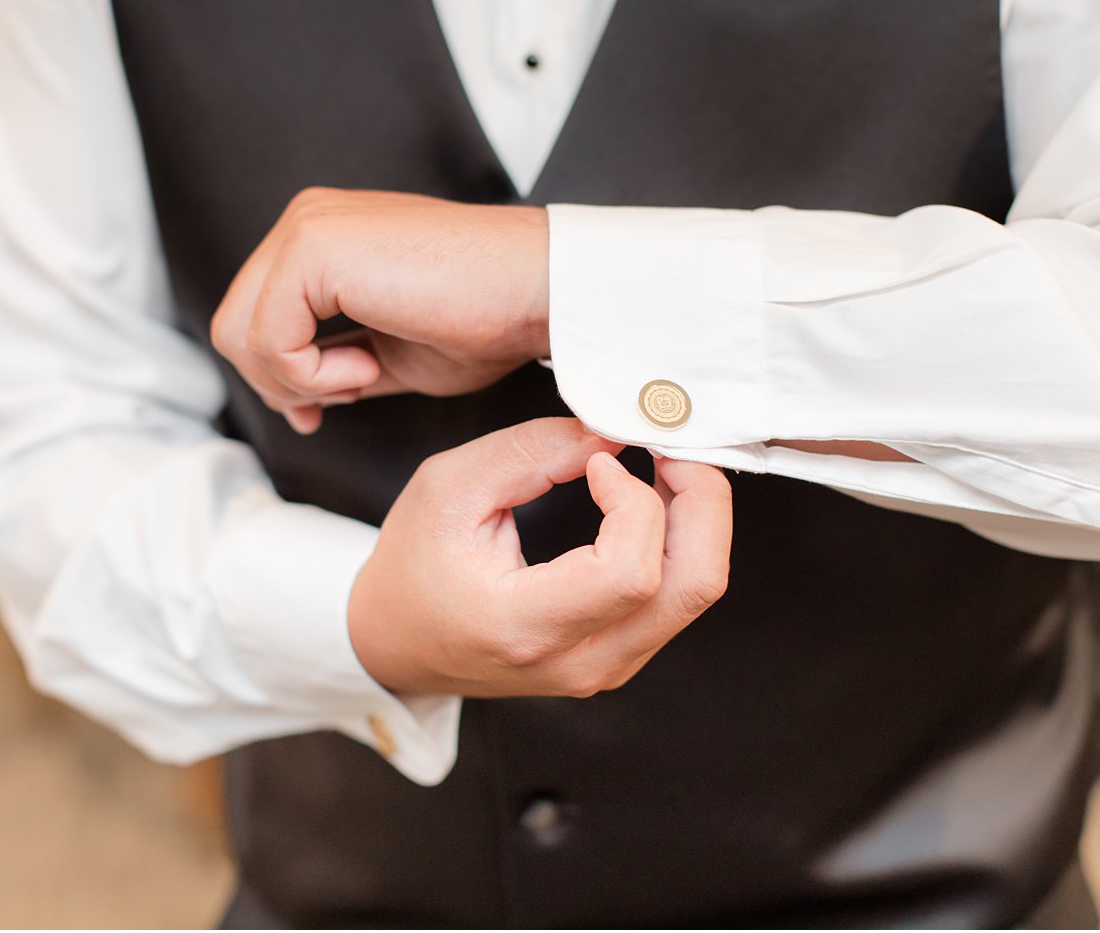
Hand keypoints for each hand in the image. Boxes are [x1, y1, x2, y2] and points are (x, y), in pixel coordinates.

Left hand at [211, 187, 549, 432]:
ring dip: (299, 381)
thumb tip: (291, 395)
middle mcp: (306, 220)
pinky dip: (311, 376)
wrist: (536, 290)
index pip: (254, 314)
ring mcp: (305, 228)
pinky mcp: (312, 249)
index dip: (277, 376)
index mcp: (323, 235)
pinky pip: (268, 340)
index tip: (320, 410)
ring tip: (365, 375)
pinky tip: (367, 367)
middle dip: (279, 383)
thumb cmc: (486, 318)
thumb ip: (334, 360)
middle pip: (233, 326)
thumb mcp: (389, 351)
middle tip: (346, 395)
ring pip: (239, 336)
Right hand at [348, 418, 733, 698]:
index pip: (630, 573)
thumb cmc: (413, 566)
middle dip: (703, 500)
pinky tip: (650, 502)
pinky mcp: (619, 656)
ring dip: (696, 518)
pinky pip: (678, 597)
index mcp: (524, 627)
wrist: (396, 642)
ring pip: (697, 590)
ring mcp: (605, 667)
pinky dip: (681, 541)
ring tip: (661, 468)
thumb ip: (532, 451)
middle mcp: (578, 662)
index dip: (635, 501)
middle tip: (671, 447)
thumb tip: (612, 432)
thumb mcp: (449, 487)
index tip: (600, 461)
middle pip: (694, 585)